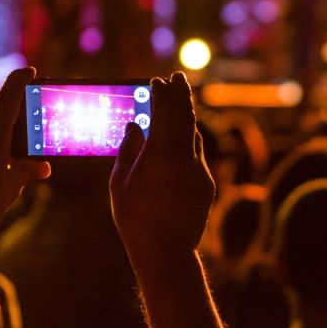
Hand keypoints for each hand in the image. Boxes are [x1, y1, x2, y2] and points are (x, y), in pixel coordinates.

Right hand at [110, 72, 214, 271]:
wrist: (166, 251)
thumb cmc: (134, 219)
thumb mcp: (119, 183)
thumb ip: (128, 150)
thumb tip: (135, 126)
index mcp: (159, 154)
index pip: (164, 112)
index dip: (161, 94)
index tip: (157, 81)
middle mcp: (184, 158)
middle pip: (186, 116)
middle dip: (182, 93)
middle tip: (178, 76)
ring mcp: (199, 170)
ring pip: (194, 135)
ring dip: (187, 117)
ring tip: (179, 103)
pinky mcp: (207, 183)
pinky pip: (197, 155)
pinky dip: (189, 142)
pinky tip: (182, 139)